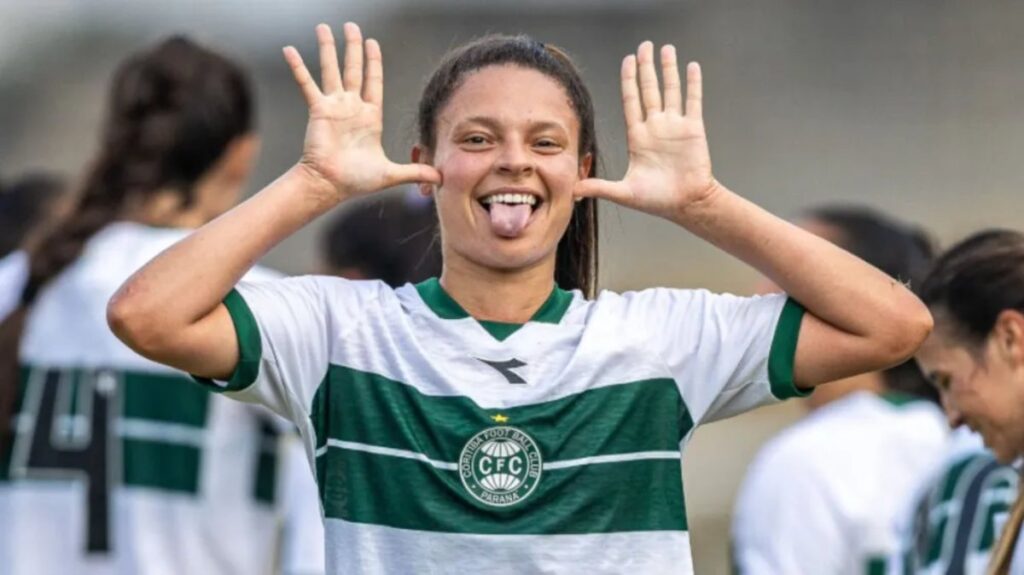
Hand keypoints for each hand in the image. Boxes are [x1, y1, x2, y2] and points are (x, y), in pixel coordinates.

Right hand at [284, 23, 440, 201]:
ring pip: (331, 70)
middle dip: (354, 47)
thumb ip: (416, 171)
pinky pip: (306, 84)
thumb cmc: (356, 180)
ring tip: (323, 27)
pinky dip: (298, 67)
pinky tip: (289, 50)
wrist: (330, 185)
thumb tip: (441, 177)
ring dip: (328, 48)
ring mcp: (334, 106)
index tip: (372, 43)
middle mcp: (351, 107)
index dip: (373, 62)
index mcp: (369, 117)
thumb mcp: (392, 174)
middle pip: (354, 69)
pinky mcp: (318, 110)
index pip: (374, 82)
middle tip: (352, 26)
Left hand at [575, 42, 716, 221]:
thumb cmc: (657, 200)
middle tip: (645, 46)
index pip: (630, 101)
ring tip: (667, 48)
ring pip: (671, 90)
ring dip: (669, 69)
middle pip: (649, 90)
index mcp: (638, 137)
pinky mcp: (693, 129)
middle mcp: (655, 127)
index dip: (629, 80)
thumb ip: (600, 187)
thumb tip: (573, 191)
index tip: (627, 60)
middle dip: (646, 67)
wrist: (687, 204)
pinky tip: (692, 66)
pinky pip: (692, 101)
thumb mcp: (624, 193)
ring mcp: (674, 126)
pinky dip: (693, 84)